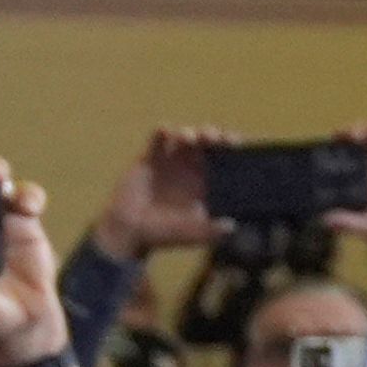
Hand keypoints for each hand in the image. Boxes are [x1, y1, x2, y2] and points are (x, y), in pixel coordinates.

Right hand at [92, 126, 238, 265]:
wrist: (131, 232)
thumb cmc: (165, 234)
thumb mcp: (193, 235)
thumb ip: (212, 231)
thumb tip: (232, 226)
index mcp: (207, 182)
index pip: (225, 158)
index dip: (231, 147)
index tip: (234, 143)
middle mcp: (192, 168)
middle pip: (208, 142)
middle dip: (213, 134)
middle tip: (214, 138)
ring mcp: (171, 161)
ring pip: (185, 136)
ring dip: (190, 132)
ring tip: (191, 139)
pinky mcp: (150, 158)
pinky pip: (157, 140)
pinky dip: (162, 132)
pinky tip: (165, 132)